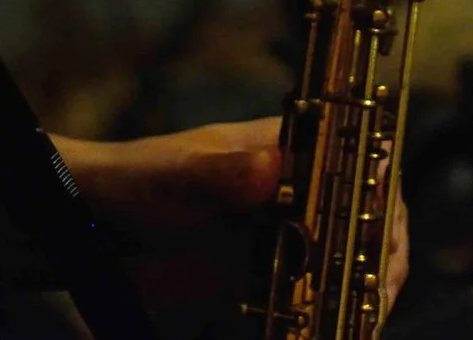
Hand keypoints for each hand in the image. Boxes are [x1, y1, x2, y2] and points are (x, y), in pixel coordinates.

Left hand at [52, 118, 409, 320]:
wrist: (90, 230)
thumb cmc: (134, 183)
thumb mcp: (175, 177)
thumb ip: (219, 175)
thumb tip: (269, 169)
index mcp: (288, 151)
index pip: (360, 163)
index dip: (381, 198)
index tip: (382, 236)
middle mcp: (299, 193)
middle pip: (369, 220)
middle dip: (381, 258)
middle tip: (374, 296)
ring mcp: (288, 240)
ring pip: (349, 263)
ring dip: (361, 293)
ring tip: (358, 324)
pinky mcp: (270, 283)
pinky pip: (315, 300)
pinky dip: (330, 318)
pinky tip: (331, 334)